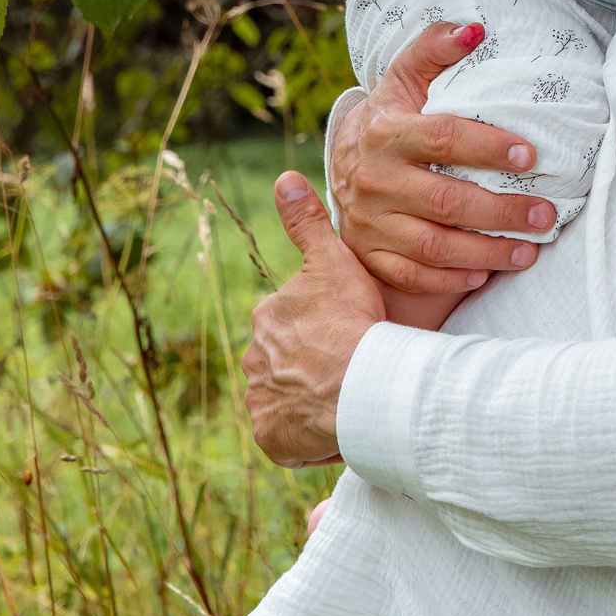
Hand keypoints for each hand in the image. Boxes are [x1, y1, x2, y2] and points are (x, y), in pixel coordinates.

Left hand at [243, 172, 386, 466]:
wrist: (361, 384)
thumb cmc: (352, 320)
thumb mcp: (334, 261)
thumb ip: (307, 222)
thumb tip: (284, 177)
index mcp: (268, 318)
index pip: (291, 324)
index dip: (322, 330)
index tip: (349, 336)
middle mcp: (254, 359)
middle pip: (284, 363)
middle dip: (310, 367)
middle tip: (350, 370)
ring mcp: (260, 401)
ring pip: (285, 399)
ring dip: (307, 401)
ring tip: (345, 401)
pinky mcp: (271, 437)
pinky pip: (286, 438)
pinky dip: (305, 436)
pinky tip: (333, 428)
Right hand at [331, 21, 560, 300]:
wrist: (344, 161)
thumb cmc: (393, 116)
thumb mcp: (406, 77)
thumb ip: (435, 49)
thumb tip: (475, 29)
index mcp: (386, 133)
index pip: (442, 139)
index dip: (488, 147)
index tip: (531, 156)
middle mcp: (375, 180)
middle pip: (445, 201)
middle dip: (501, 211)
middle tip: (546, 214)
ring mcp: (371, 223)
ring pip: (433, 247)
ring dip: (486, 253)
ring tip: (530, 250)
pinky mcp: (371, 256)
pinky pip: (412, 277)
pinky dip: (450, 281)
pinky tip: (485, 274)